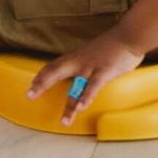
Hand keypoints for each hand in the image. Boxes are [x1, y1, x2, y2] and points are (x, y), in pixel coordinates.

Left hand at [26, 30, 143, 125]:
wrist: (128, 36)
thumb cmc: (113, 46)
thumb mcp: (92, 53)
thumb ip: (83, 63)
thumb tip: (78, 75)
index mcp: (76, 57)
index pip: (53, 66)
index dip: (41, 76)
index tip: (30, 86)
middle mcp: (79, 61)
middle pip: (55, 71)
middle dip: (41, 84)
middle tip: (29, 95)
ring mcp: (91, 66)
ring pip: (75, 87)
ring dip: (69, 105)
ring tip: (64, 121)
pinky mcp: (104, 71)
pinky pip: (93, 86)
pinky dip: (87, 96)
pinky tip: (82, 107)